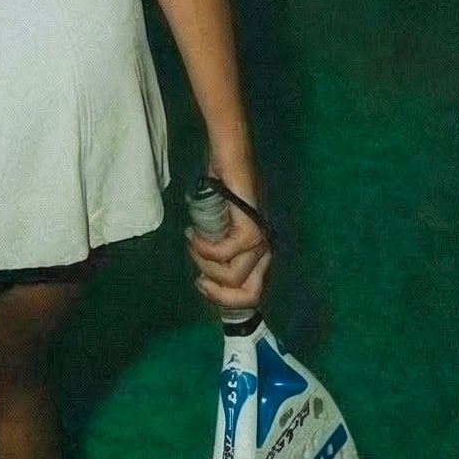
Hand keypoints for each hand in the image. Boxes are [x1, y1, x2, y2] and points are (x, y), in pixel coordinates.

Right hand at [186, 194, 270, 312]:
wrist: (230, 160)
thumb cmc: (222, 192)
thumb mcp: (219, 231)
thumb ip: (219, 253)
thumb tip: (205, 276)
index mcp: (259, 254)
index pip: (250, 296)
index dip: (223, 298)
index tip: (201, 284)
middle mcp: (264, 251)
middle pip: (249, 296)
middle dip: (218, 294)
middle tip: (198, 279)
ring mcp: (260, 241)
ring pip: (232, 277)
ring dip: (204, 264)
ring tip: (193, 243)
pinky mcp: (250, 230)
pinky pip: (223, 254)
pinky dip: (203, 248)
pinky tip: (194, 235)